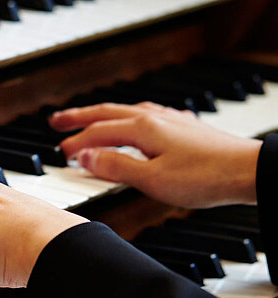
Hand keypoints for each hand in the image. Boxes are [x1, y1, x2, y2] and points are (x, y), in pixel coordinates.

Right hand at [49, 102, 261, 207]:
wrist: (249, 171)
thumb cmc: (204, 177)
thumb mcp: (151, 179)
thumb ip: (115, 166)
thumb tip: (85, 156)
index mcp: (141, 129)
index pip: (97, 133)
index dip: (76, 144)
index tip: (61, 154)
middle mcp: (153, 118)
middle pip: (107, 113)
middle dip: (79, 117)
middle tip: (56, 120)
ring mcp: (170, 120)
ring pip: (126, 111)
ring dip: (103, 115)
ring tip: (90, 119)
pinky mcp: (184, 127)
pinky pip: (146, 115)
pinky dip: (128, 118)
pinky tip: (135, 122)